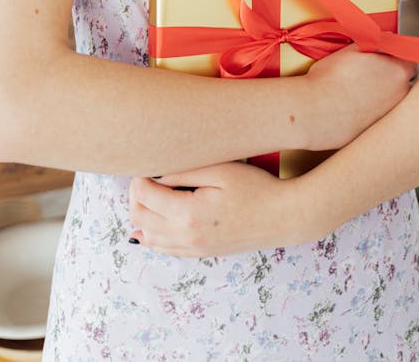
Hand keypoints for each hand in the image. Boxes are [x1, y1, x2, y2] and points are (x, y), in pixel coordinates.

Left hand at [128, 161, 304, 256]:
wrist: (282, 217)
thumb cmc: (255, 187)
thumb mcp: (220, 170)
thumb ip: (184, 172)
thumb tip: (155, 175)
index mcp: (188, 214)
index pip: (144, 197)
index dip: (139, 179)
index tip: (148, 165)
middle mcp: (186, 236)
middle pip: (140, 218)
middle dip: (136, 196)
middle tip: (147, 177)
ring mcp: (193, 249)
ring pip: (149, 237)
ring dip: (142, 215)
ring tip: (151, 193)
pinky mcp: (201, 253)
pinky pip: (165, 249)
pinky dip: (153, 234)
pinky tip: (153, 222)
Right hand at [302, 46, 416, 150]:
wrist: (313, 112)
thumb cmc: (329, 79)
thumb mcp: (353, 49)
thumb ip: (375, 43)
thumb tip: (385, 40)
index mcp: (398, 72)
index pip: (412, 60)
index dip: (398, 56)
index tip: (387, 56)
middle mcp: (402, 96)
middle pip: (406, 82)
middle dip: (393, 76)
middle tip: (372, 73)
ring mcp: (391, 116)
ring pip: (395, 101)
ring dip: (384, 95)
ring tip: (360, 90)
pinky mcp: (377, 132)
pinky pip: (381, 117)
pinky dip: (372, 112)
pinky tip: (354, 107)